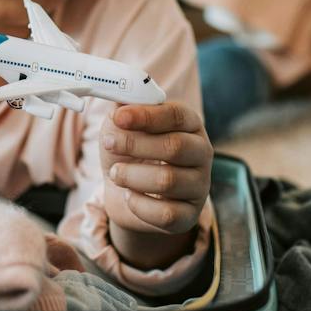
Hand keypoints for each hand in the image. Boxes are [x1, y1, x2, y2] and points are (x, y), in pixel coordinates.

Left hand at [101, 102, 211, 237]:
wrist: (124, 193)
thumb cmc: (128, 152)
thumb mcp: (122, 126)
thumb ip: (123, 108)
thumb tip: (118, 95)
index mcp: (190, 124)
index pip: (176, 115)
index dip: (146, 115)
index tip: (119, 118)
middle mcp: (202, 152)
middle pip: (175, 147)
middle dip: (135, 145)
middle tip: (108, 144)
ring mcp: (200, 185)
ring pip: (167, 181)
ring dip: (132, 176)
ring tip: (116, 173)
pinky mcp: (190, 215)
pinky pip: (165, 213)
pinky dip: (138, 204)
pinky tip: (129, 196)